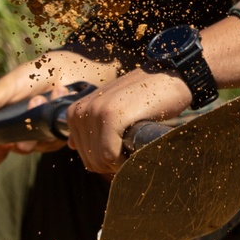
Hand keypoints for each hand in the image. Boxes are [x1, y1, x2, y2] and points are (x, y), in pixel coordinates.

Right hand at [0, 50, 119, 165]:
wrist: (69, 67)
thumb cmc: (34, 75)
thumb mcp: (10, 85)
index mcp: (3, 126)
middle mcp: (22, 135)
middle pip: (18, 151)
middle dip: (22, 141)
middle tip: (25, 130)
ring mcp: (43, 137)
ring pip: (40, 144)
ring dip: (40, 120)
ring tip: (44, 97)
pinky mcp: (63, 135)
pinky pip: (60, 137)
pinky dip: (58, 115)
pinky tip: (60, 95)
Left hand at [65, 66, 190, 174]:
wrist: (168, 76)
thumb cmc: (143, 97)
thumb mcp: (110, 109)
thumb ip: (89, 127)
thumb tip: (70, 145)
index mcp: (75, 112)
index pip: (86, 157)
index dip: (109, 160)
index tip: (126, 145)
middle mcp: (79, 112)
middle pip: (92, 161)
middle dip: (114, 163)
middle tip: (133, 145)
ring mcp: (94, 113)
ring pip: (100, 161)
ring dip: (121, 162)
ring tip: (135, 142)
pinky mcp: (110, 116)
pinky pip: (110, 155)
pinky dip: (126, 159)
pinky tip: (137, 144)